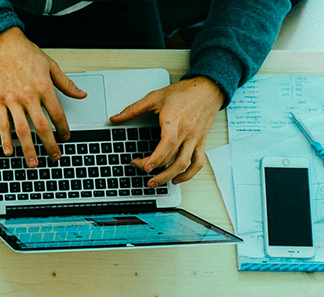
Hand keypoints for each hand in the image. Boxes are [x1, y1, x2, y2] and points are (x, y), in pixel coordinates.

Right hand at [0, 27, 86, 167]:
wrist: (3, 46)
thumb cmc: (26, 54)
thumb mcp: (51, 66)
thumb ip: (66, 84)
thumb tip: (81, 95)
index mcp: (44, 87)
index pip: (57, 114)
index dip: (64, 129)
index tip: (66, 138)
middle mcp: (28, 96)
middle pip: (42, 127)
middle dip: (50, 145)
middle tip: (54, 156)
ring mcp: (12, 100)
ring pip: (22, 130)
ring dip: (28, 149)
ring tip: (33, 162)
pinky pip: (2, 124)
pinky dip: (6, 139)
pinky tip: (9, 151)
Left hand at [110, 77, 224, 186]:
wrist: (208, 88)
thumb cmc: (184, 92)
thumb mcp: (155, 97)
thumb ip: (133, 109)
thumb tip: (115, 118)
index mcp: (174, 120)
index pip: (168, 143)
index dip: (157, 157)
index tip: (145, 167)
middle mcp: (187, 132)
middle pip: (171, 157)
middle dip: (154, 168)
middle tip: (139, 168)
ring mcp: (195, 138)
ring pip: (185, 164)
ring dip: (169, 176)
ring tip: (155, 183)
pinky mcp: (201, 142)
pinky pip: (198, 162)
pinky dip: (189, 174)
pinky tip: (176, 178)